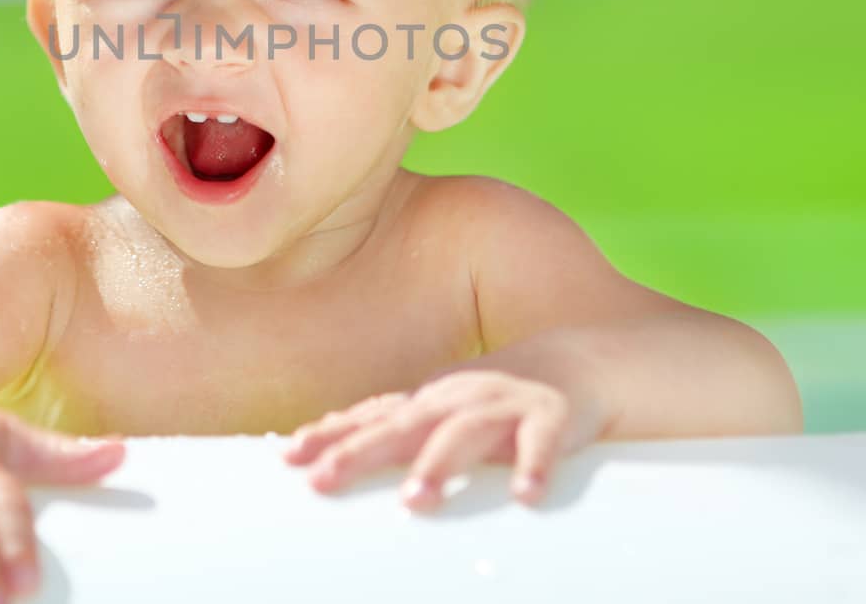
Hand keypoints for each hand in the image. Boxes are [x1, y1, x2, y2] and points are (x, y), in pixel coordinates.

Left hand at [283, 370, 601, 509]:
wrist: (577, 364)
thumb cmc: (494, 399)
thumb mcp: (439, 410)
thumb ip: (391, 428)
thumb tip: (327, 446)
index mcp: (429, 401)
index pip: (371, 418)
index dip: (330, 436)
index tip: (289, 458)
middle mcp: (459, 398)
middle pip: (404, 425)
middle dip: (362, 452)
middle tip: (324, 480)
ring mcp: (504, 404)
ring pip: (467, 433)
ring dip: (440, 464)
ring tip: (416, 501)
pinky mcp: (552, 416)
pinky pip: (542, 442)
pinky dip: (534, 466)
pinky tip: (525, 495)